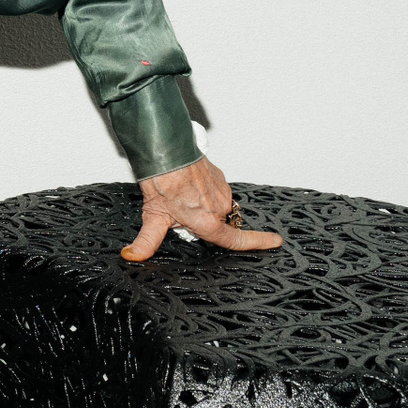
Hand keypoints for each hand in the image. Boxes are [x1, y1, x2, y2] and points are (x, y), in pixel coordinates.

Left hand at [121, 157, 284, 261]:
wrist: (165, 152)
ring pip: (217, 207)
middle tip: (181, 213)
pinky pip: (215, 192)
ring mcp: (222, 191)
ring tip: (181, 197)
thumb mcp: (153, 217)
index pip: (237, 240)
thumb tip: (132, 255)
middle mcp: (220, 207)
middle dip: (204, 223)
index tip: (274, 241)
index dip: (258, 243)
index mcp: (208, 222)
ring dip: (203, 207)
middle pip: (219, 224)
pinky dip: (204, 193)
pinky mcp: (220, 178)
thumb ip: (146, 242)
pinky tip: (187, 187)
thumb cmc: (161, 182)